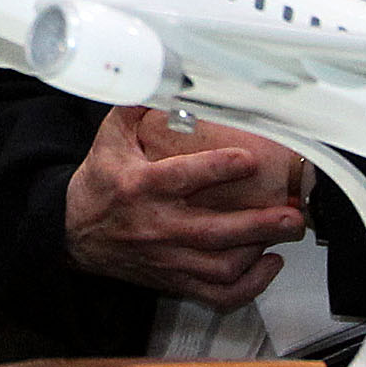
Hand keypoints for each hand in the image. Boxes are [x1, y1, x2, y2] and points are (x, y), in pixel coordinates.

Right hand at [61, 107, 308, 305]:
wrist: (73, 233)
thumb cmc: (99, 184)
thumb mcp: (108, 139)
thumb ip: (136, 105)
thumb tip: (163, 74)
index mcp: (139, 187)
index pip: (181, 178)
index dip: (218, 169)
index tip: (249, 159)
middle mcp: (156, 225)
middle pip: (213, 231)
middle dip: (259, 223)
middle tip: (292, 212)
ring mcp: (167, 257)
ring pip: (220, 265)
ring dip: (259, 251)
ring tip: (286, 231)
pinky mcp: (173, 279)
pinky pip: (216, 293)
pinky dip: (248, 285)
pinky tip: (268, 265)